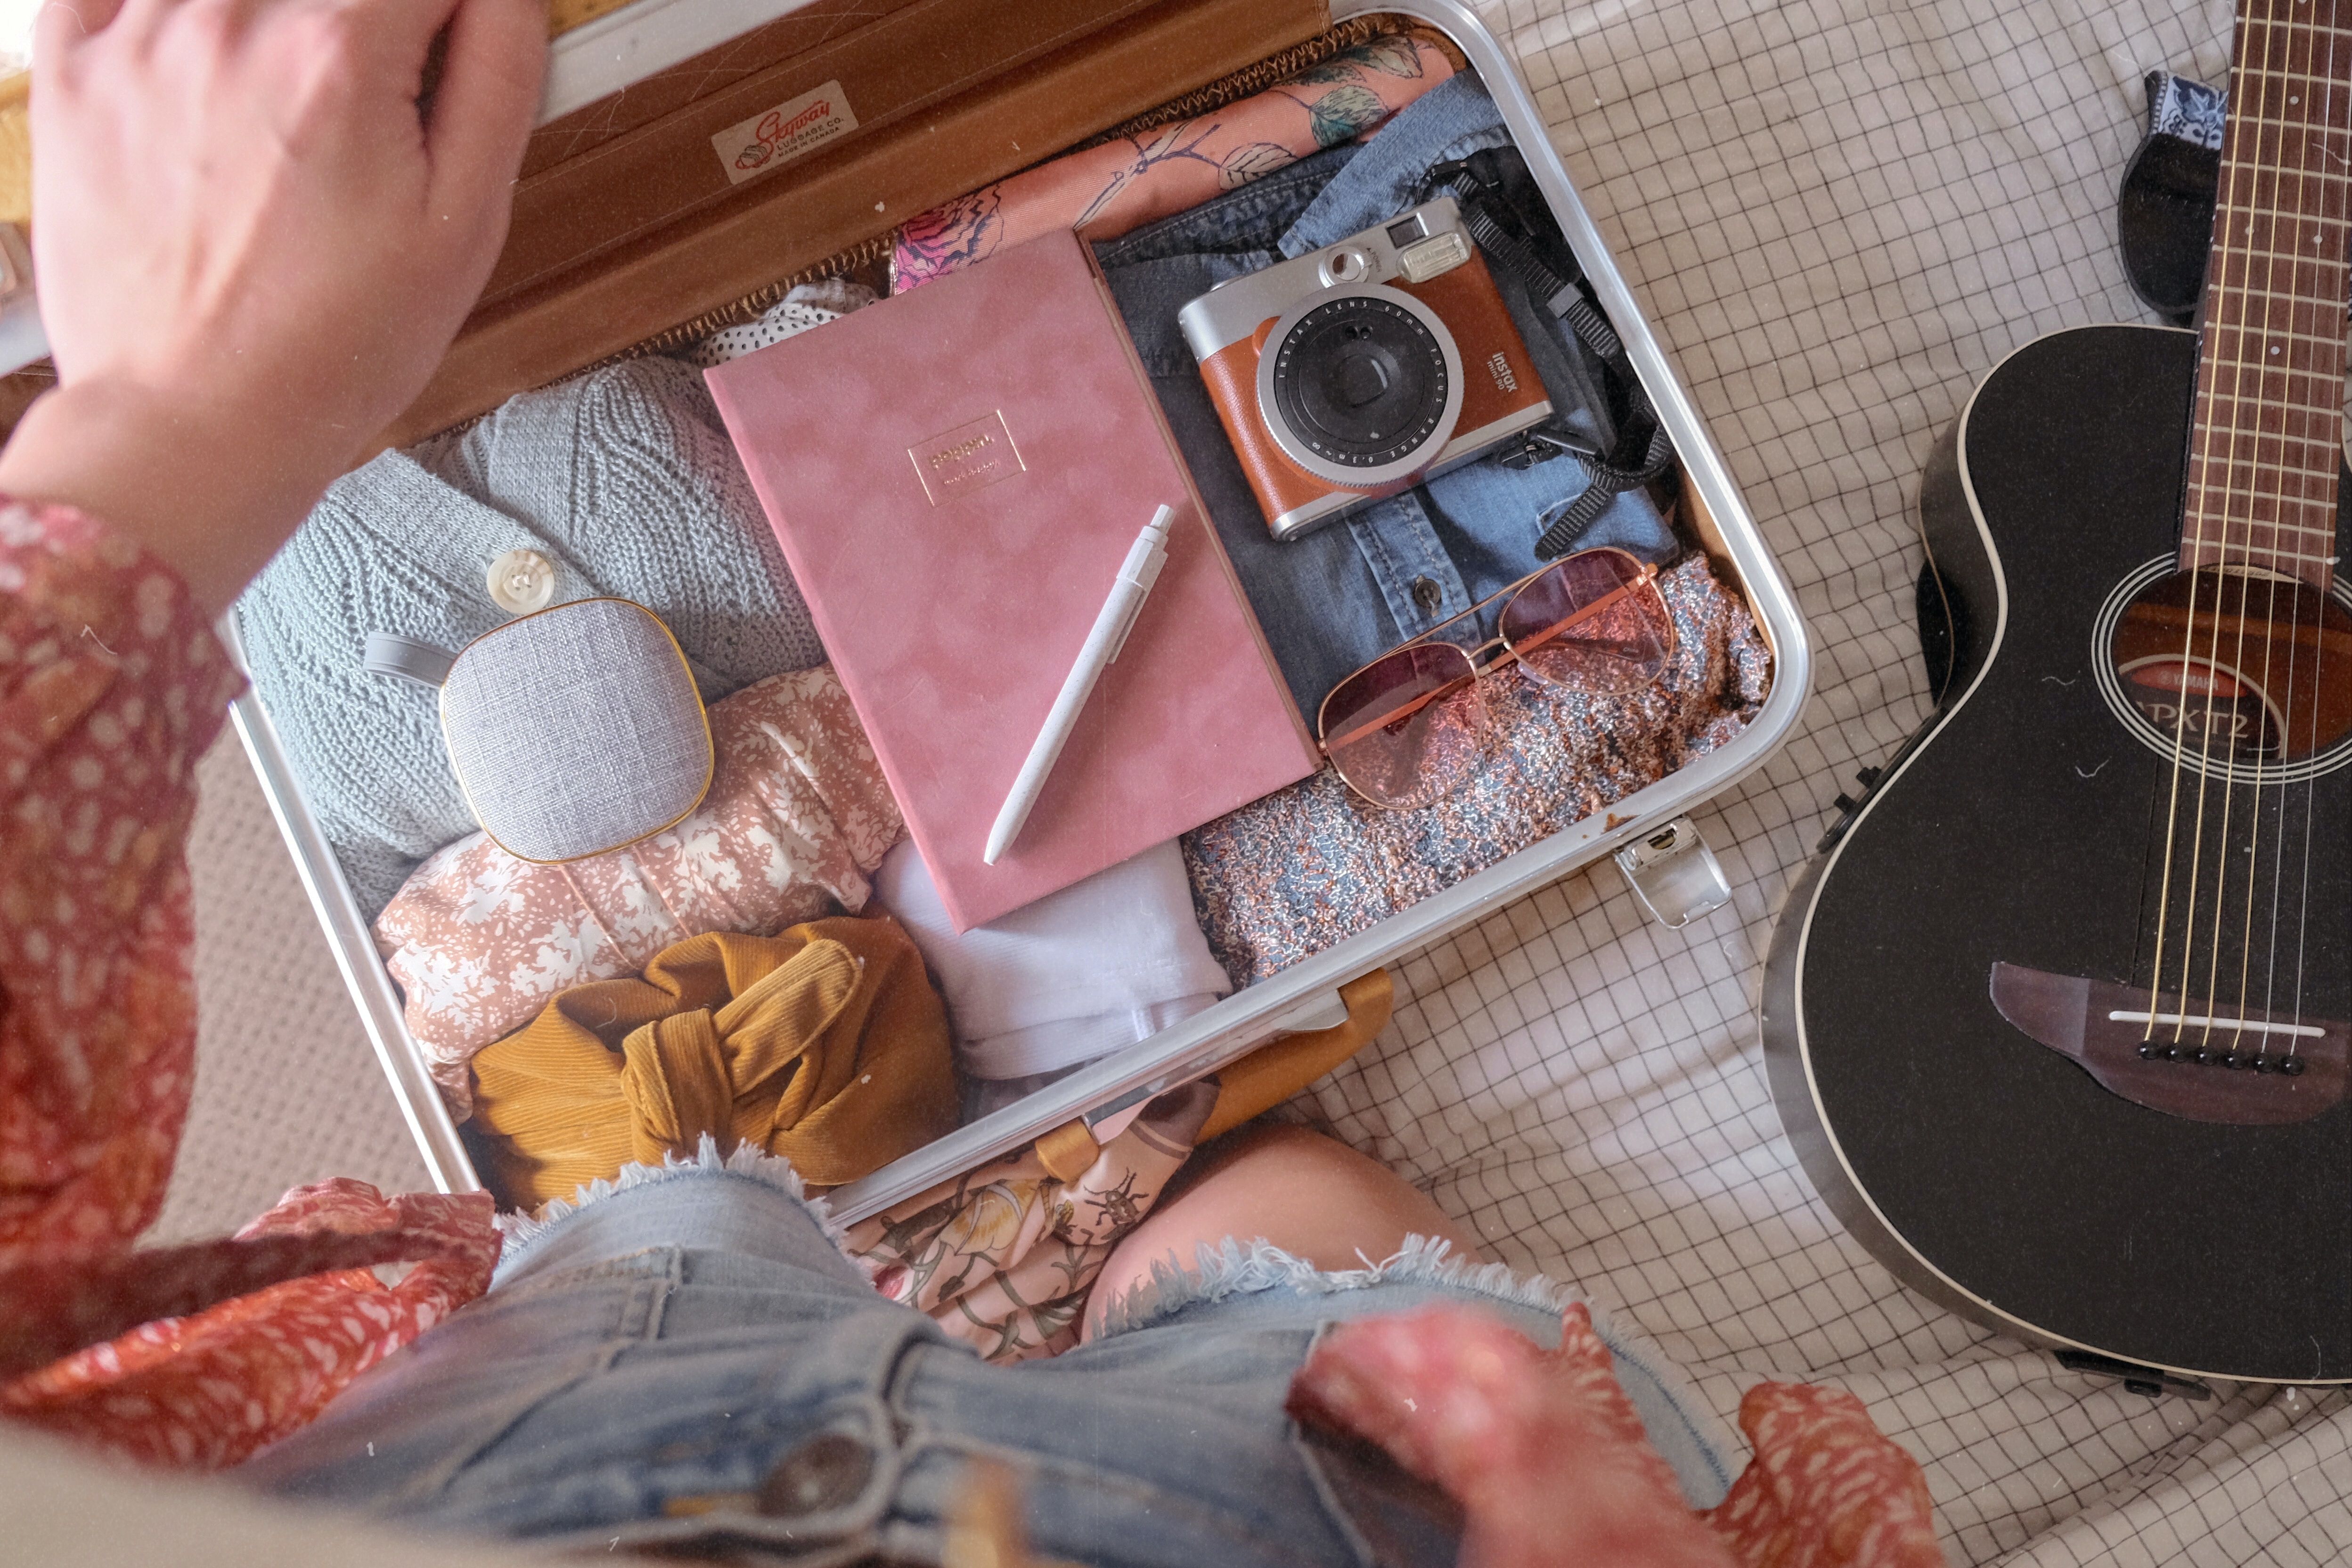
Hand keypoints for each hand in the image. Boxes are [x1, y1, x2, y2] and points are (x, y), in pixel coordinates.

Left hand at [0, 0, 544, 611]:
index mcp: (339, 52)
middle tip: (371, 126)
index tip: (447, 62)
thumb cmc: (331, 347)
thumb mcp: (465, 224)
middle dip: (370, 37)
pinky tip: (206, 70)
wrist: (193, 424)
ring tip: (295, 124)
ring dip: (279, 32)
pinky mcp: (74, 73)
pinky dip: (169, 15)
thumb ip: (499, 77)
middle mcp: (233, 22)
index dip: (455, 18)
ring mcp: (139, 40)